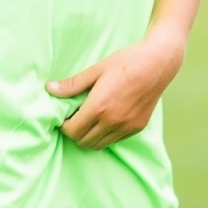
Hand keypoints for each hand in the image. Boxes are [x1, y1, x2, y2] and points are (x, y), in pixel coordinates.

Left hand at [47, 33, 186, 150]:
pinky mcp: (137, 128)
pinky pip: (114, 140)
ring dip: (89, 137)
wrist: (158, 64)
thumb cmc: (126, 62)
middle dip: (74, 133)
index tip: (63, 117)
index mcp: (99, 107)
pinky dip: (105, 135)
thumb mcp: (97, 69)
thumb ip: (73, 84)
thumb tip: (50, 88)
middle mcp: (112, 121)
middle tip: (73, 119)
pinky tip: (104, 120)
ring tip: (87, 120)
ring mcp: (126, 127)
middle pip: (83, 142)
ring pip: (99, 145)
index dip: (64, 125)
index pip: (72, 130)